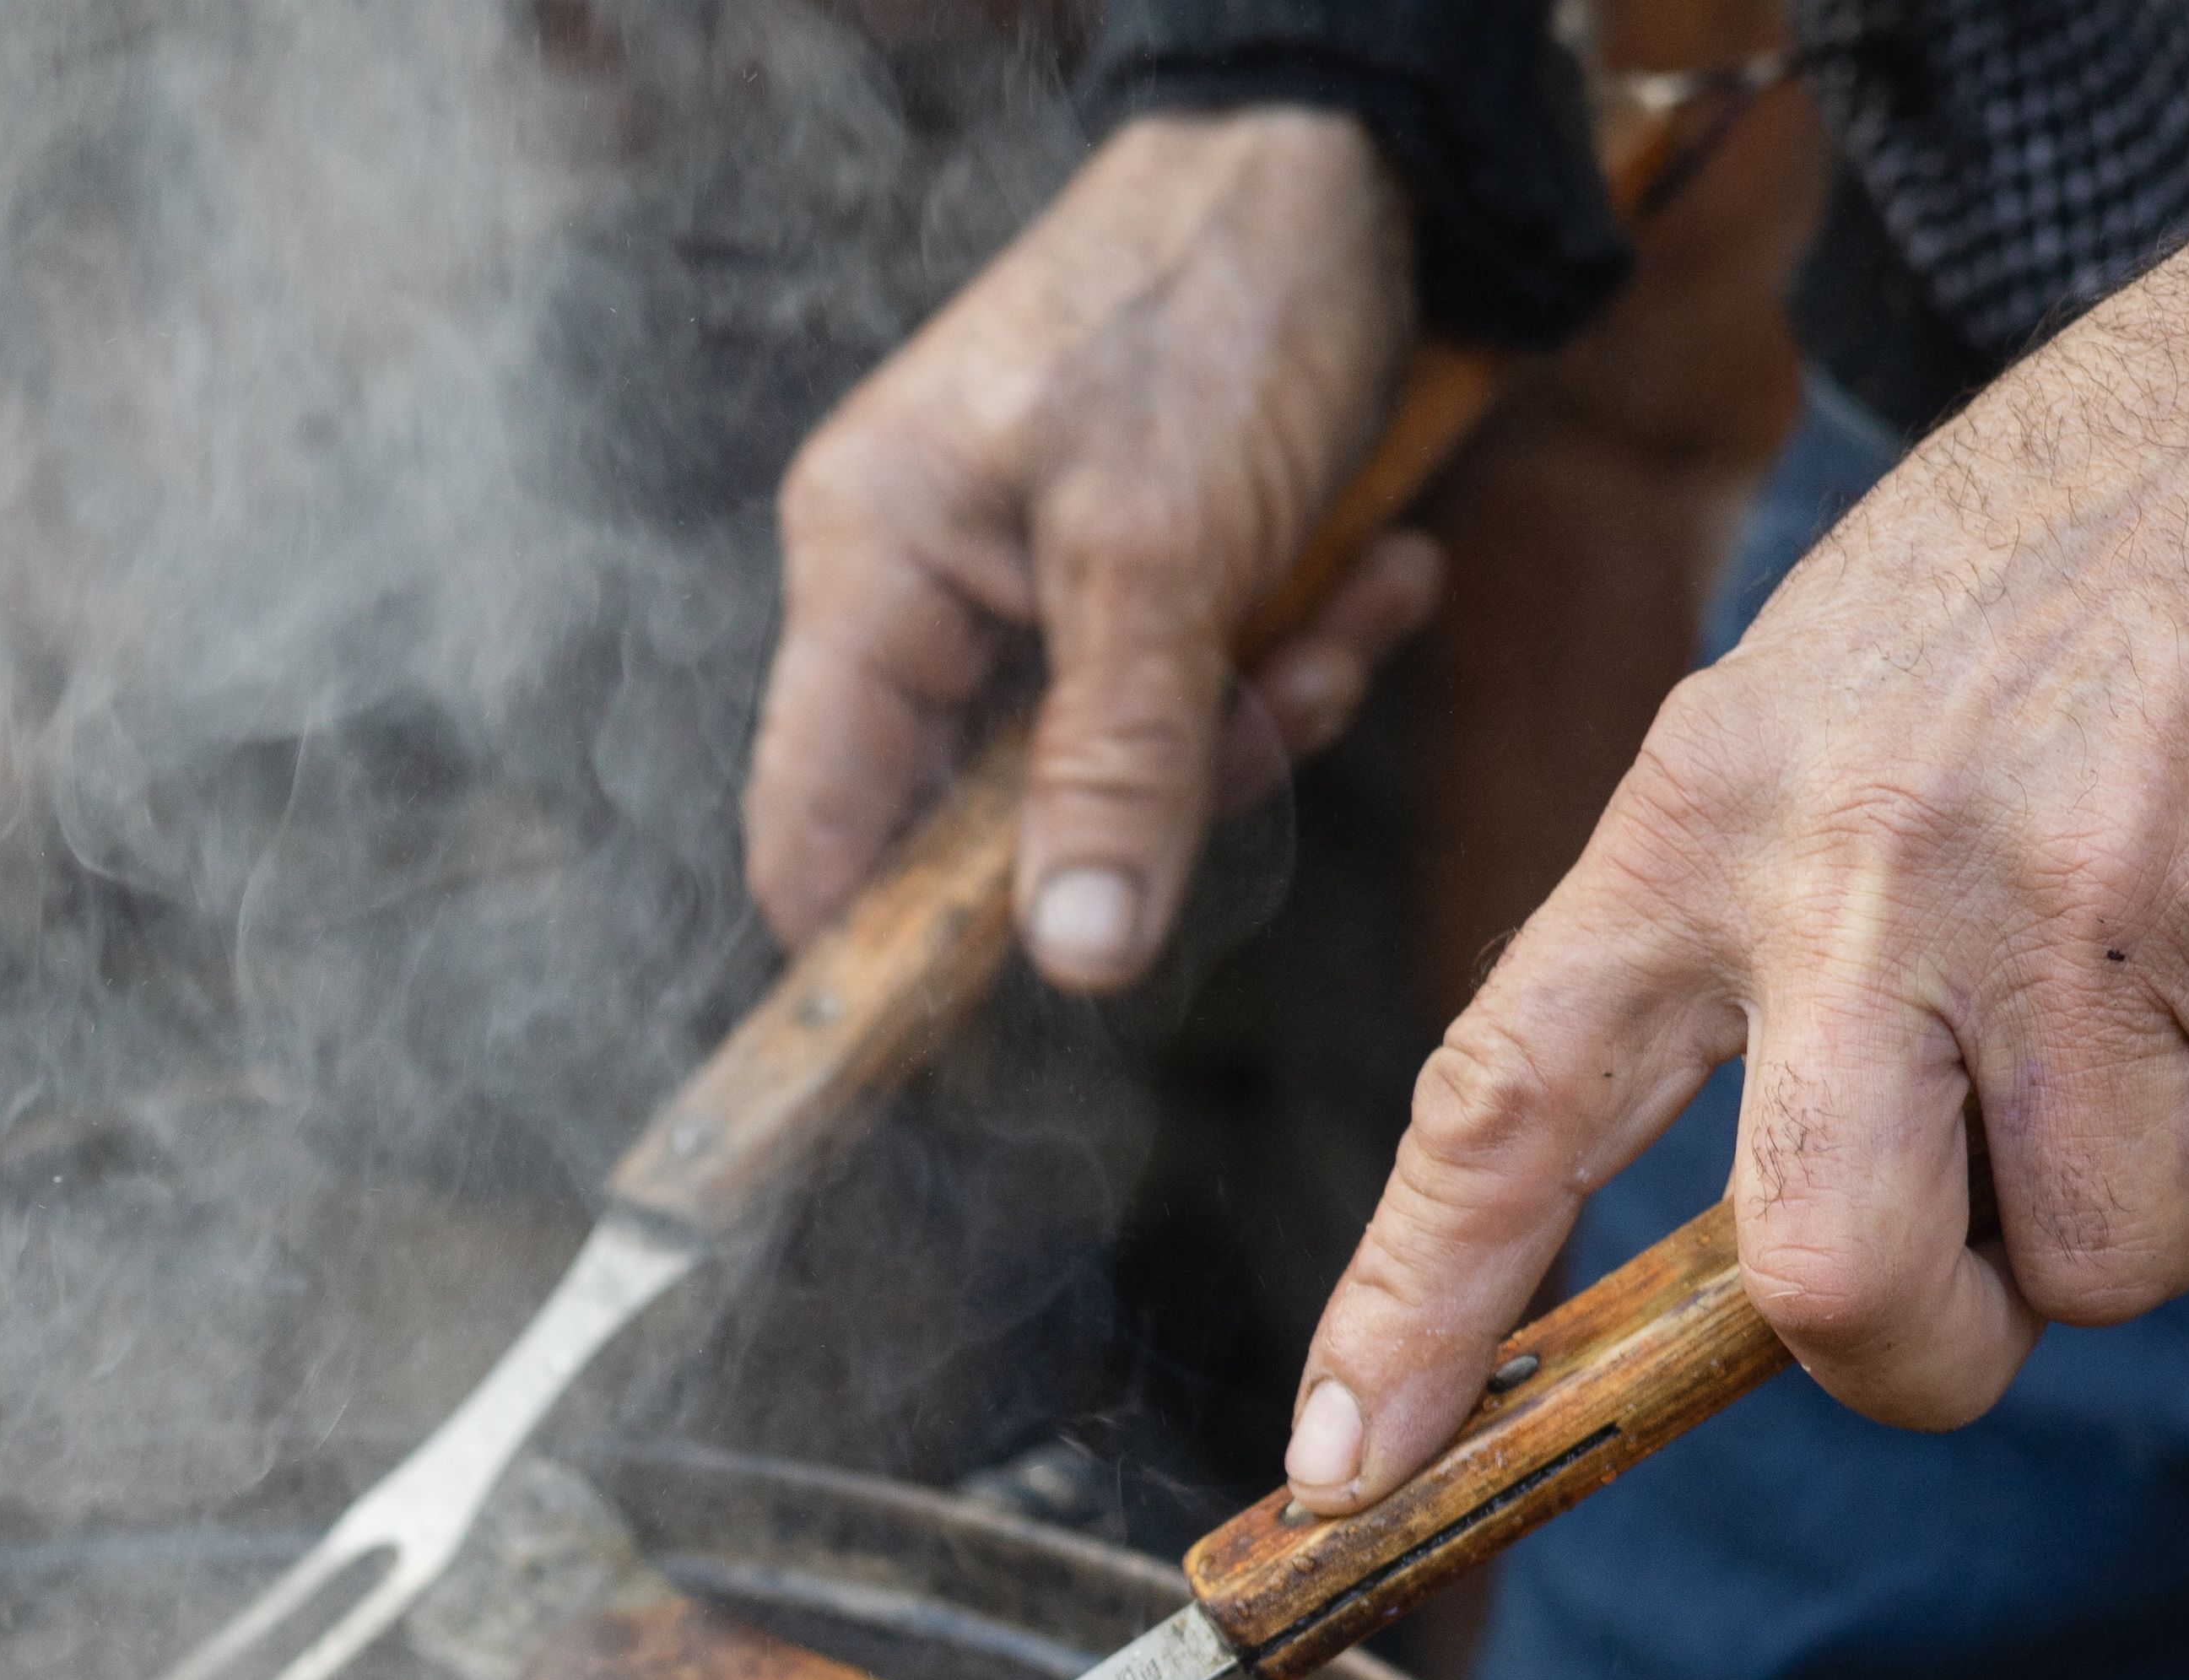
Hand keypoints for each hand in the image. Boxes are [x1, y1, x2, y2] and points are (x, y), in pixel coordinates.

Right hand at [748, 108, 1445, 989]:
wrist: (1342, 149)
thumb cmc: (1216, 303)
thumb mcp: (1166, 558)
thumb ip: (1113, 766)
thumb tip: (1068, 957)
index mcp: (868, 573)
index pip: (812, 837)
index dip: (882, 955)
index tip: (1000, 1021)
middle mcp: (919, 589)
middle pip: (985, 822)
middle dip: (1155, 800)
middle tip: (1275, 714)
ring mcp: (1020, 582)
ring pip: (1112, 764)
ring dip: (1255, 720)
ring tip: (1351, 609)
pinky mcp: (1122, 571)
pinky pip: (1184, 690)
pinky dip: (1286, 656)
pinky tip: (1376, 571)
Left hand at [1278, 124, 2188, 1508]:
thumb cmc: (2066, 557)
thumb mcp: (1815, 690)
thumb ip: (1740, 937)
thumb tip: (1753, 1254)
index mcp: (1703, 811)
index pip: (1502, 1102)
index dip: (1409, 1310)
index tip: (1336, 1475)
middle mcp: (1870, 869)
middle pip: (1836, 1284)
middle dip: (1924, 1351)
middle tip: (1988, 1273)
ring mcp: (2092, 901)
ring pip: (2109, 1262)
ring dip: (2162, 1196)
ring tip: (2175, 991)